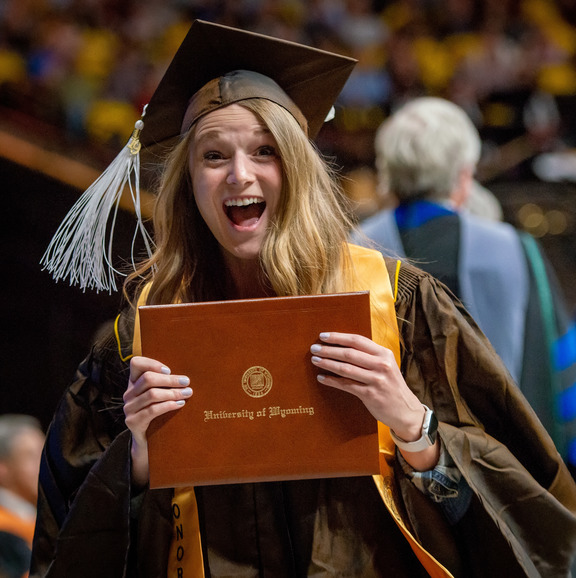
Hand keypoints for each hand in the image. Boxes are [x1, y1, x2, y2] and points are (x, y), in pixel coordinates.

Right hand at [123, 356, 191, 485]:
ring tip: (187, 393)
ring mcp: (129, 408)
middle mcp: (128, 393)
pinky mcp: (132, 422)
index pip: (136, 363)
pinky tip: (180, 404)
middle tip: (186, 382)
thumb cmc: (159, 412)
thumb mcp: (160, 395)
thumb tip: (187, 375)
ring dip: (172, 393)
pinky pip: (152, 410)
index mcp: (134, 382)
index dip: (152, 363)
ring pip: (151, 394)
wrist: (148, 441)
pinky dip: (168, 405)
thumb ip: (166, 383)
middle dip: (170, 380)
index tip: (169, 370)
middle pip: (148, 379)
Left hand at [310, 332, 438, 470]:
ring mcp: (376, 380)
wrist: (406, 410)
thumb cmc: (391, 385)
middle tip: (314, 348)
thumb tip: (342, 346)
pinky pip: (346, 385)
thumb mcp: (386, 365)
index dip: (338, 337)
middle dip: (328, 350)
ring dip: (327, 363)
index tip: (323, 336)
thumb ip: (369, 355)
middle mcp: (381, 365)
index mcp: (384, 354)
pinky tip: (322, 377)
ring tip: (315, 360)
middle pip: (349, 353)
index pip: (357, 340)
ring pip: (346, 368)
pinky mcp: (370, 395)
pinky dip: (332, 381)